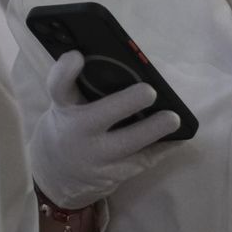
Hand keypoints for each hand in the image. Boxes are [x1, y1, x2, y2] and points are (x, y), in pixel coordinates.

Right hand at [30, 50, 180, 209]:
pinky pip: (141, 161)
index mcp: (64, 107)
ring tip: (173, 119)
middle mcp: (77, 132)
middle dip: (126, 103)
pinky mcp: (111, 175)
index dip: (65, 70)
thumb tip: (129, 64)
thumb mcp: (67, 107)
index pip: (58, 86)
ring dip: (153, 130)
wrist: (55, 175)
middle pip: (99, 116)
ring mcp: (94, 158)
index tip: (77, 56)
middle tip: (149, 91)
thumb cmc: (69, 127)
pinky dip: (161, 149)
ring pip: (126, 144)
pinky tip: (177, 139)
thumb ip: (85, 89)